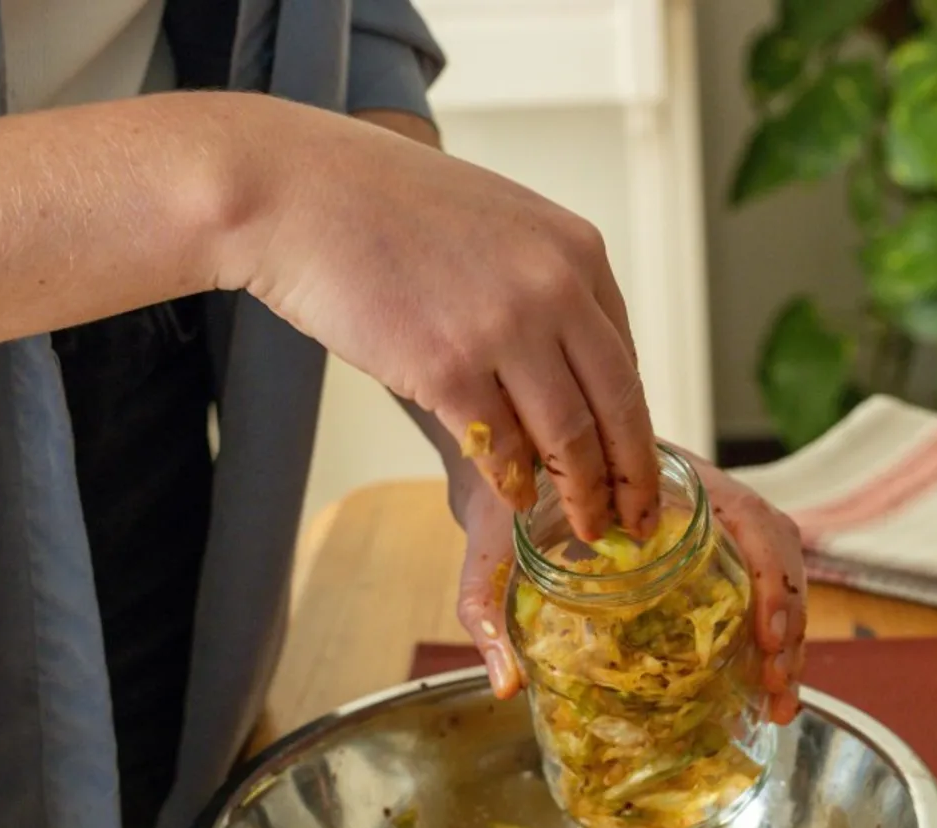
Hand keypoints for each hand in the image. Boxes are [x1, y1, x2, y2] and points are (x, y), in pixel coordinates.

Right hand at [218, 97, 658, 542]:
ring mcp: (503, 330)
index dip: (635, 423)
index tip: (636, 462)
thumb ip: (542, 281)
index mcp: (576, 250)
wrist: (300, 190)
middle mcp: (554, 288)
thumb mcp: (499, 222)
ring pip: (568, 437)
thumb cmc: (384, 202)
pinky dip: (513, 483)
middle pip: (617, 405)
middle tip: (635, 520)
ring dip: (580, 493)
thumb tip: (567, 358)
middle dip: (630, 475)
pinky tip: (515, 499)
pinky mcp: (447, 368)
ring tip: (584, 527)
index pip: (626, 357)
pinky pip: (501, 447)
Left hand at [452, 454, 807, 724]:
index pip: (749, 516)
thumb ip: (487, 604)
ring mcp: (706, 526)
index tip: (763, 634)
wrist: (505, 473)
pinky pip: (750, 588)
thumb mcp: (493, 547)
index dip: (769, 575)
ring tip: (777, 699)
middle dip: (788, 621)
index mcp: (669, 479)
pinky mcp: (701, 556)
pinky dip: (763, 636)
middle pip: (774, 551)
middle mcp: (700, 498)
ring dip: (785, 636)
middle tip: (775, 687)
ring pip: (771, 572)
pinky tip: (759, 686)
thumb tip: (506, 683)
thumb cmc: (508, 500)